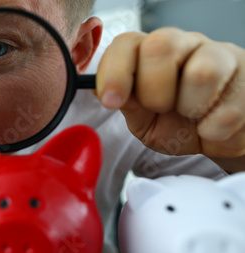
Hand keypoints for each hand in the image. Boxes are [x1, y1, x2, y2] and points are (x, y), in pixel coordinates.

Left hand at [96, 27, 244, 161]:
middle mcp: (184, 44)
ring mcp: (220, 55)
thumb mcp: (144, 120)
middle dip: (153, 91)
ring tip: (192, 115)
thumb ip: (127, 103)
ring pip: (199, 72)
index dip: (114, 71)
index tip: (111, 100)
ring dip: (189, 107)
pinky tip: (212, 126)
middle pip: (159, 46)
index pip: (126, 44)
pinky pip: (227, 108)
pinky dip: (213, 129)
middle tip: (162, 109)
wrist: (219, 137)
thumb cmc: (178, 125)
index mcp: (150, 53)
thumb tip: (98, 89)